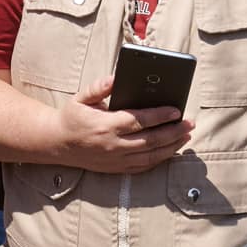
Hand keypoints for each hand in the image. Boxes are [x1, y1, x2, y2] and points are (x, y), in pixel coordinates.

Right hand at [54, 75, 192, 173]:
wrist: (56, 144)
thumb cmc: (72, 117)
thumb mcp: (81, 98)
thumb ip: (99, 87)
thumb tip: (116, 77)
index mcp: (105, 125)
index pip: (139, 121)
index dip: (160, 116)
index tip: (176, 110)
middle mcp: (113, 145)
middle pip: (151, 140)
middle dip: (173, 131)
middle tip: (189, 123)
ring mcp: (116, 160)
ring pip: (151, 156)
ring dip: (172, 146)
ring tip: (186, 136)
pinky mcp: (117, 169)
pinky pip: (144, 166)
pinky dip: (160, 159)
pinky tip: (171, 151)